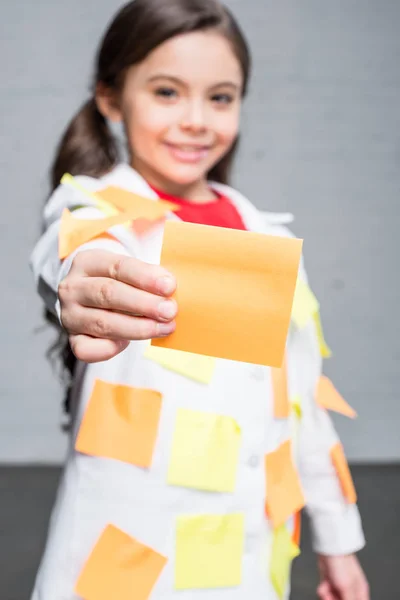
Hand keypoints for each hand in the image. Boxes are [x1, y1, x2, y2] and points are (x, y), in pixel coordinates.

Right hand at [58, 250, 176, 362]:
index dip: (145, 277)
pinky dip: (110, 348)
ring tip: (164, 328)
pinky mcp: (73, 339)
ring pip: (103, 323)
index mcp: (88, 262)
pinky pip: (88, 350)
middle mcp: (73, 287)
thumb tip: (169, 287)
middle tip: (169, 311)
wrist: (92, 299)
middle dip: (144, 304)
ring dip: (138, 328)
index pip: (118, 267)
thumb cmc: (118, 282)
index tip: (169, 286)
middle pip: (108, 294)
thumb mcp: (128, 270)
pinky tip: (127, 343)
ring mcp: (70, 315)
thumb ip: (147, 276)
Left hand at [317, 554, 368, 599]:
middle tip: (330, 597)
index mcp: (360, 592)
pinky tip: (324, 585)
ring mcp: (339, 587)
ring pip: (332, 599)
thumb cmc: (342, 563)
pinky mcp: (329, 584)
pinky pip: (325, 594)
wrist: (329, 550)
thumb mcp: (346, 587)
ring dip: (327, 597)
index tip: (341, 599)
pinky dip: (322, 591)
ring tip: (326, 590)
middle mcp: (350, 591)